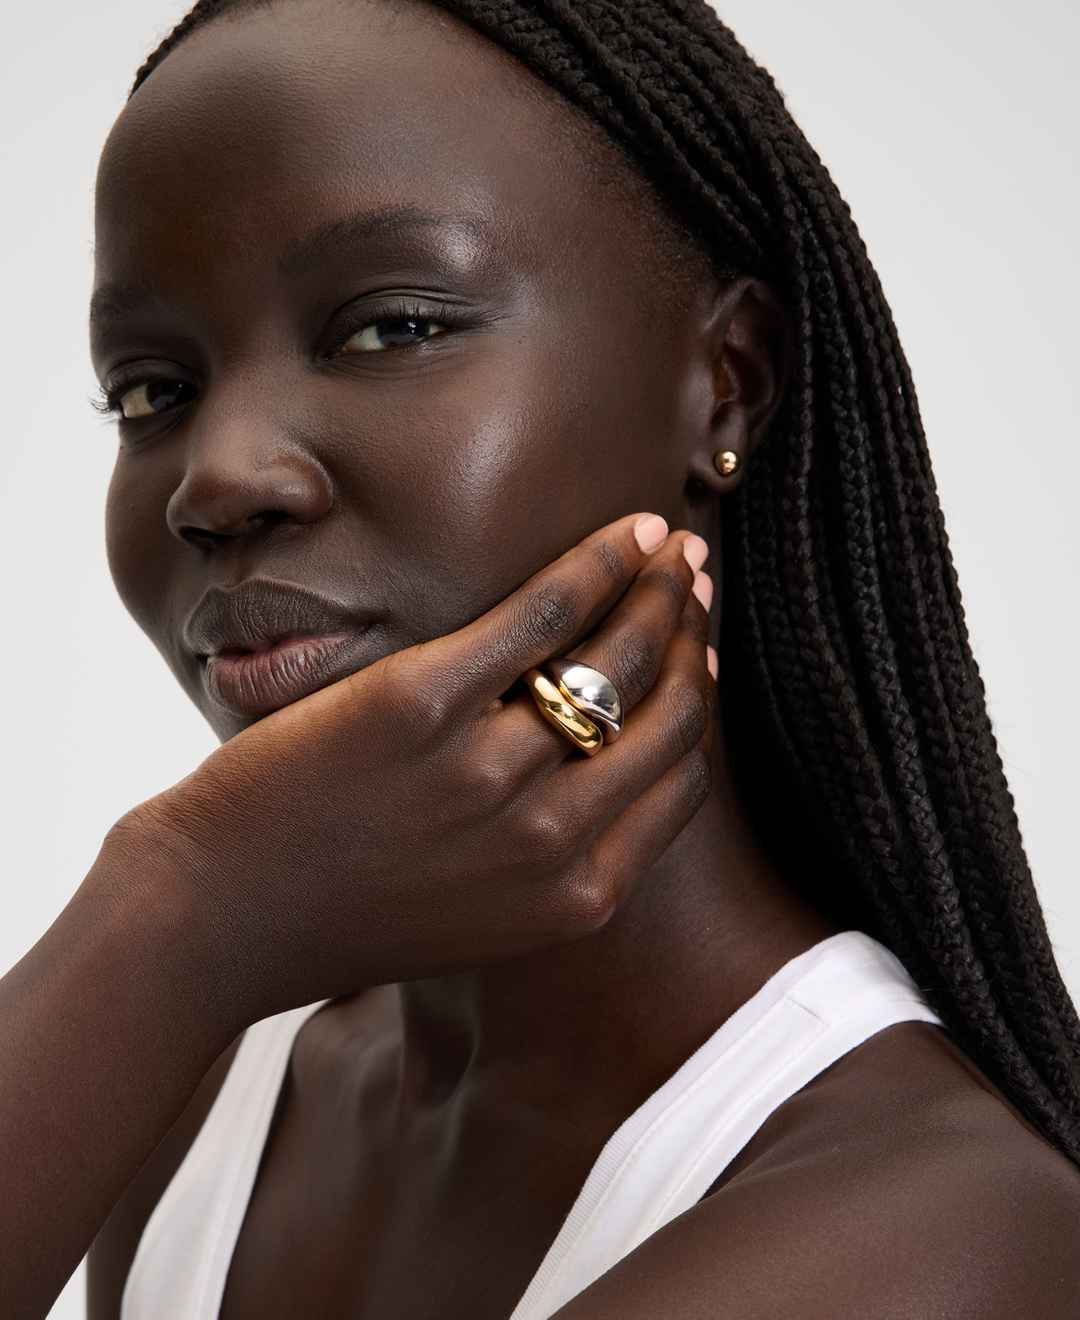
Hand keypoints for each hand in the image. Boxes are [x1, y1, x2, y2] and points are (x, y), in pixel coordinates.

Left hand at [105, 512, 715, 1023]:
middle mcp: (549, 841)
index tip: (697, 655)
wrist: (223, 918)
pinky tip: (626, 533)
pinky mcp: (421, 704)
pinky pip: (543, 615)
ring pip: (617, 656)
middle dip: (694, 635)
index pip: (681, 779)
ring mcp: (487, 773)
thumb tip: (614, 760)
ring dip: (658, 590)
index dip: (699, 704)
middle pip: (667, 714)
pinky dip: (598, 563)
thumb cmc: (352, 910)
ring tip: (666, 550)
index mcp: (575, 897)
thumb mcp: (485, 914)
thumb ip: (560, 856)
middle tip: (693, 582)